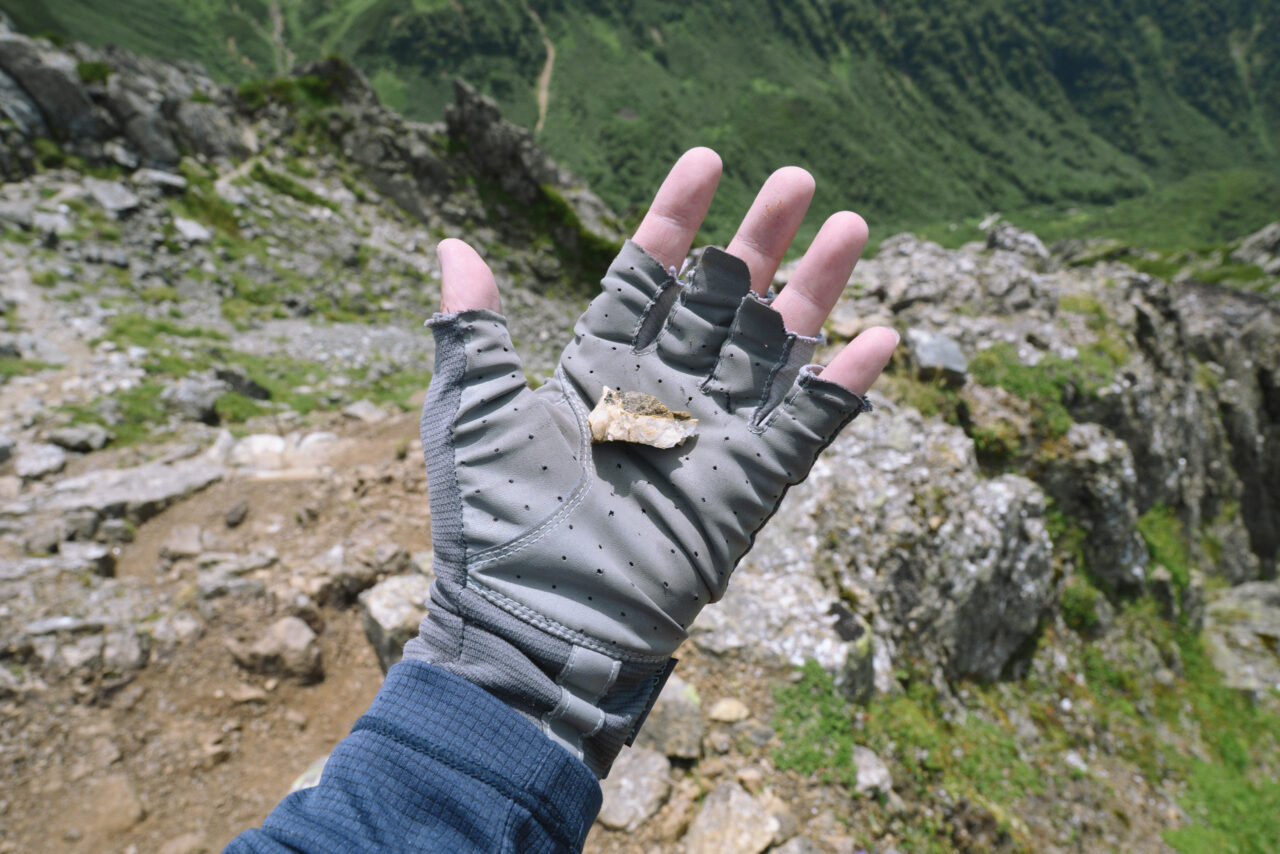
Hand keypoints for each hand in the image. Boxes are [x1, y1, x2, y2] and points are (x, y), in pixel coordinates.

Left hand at [409, 148, 896, 775]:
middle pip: (721, 300)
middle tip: (794, 178)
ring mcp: (710, 438)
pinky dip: (843, 386)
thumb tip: (451, 245)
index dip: (675, 221)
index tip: (705, 161)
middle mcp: (662, 395)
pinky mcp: (748, 486)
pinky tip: (879, 336)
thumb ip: (472, 330)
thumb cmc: (496, 525)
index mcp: (599, 371)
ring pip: (771, 348)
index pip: (647, 278)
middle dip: (757, 240)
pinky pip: (806, 427)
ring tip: (849, 225)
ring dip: (812, 290)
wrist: (537, 625)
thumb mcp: (470, 414)